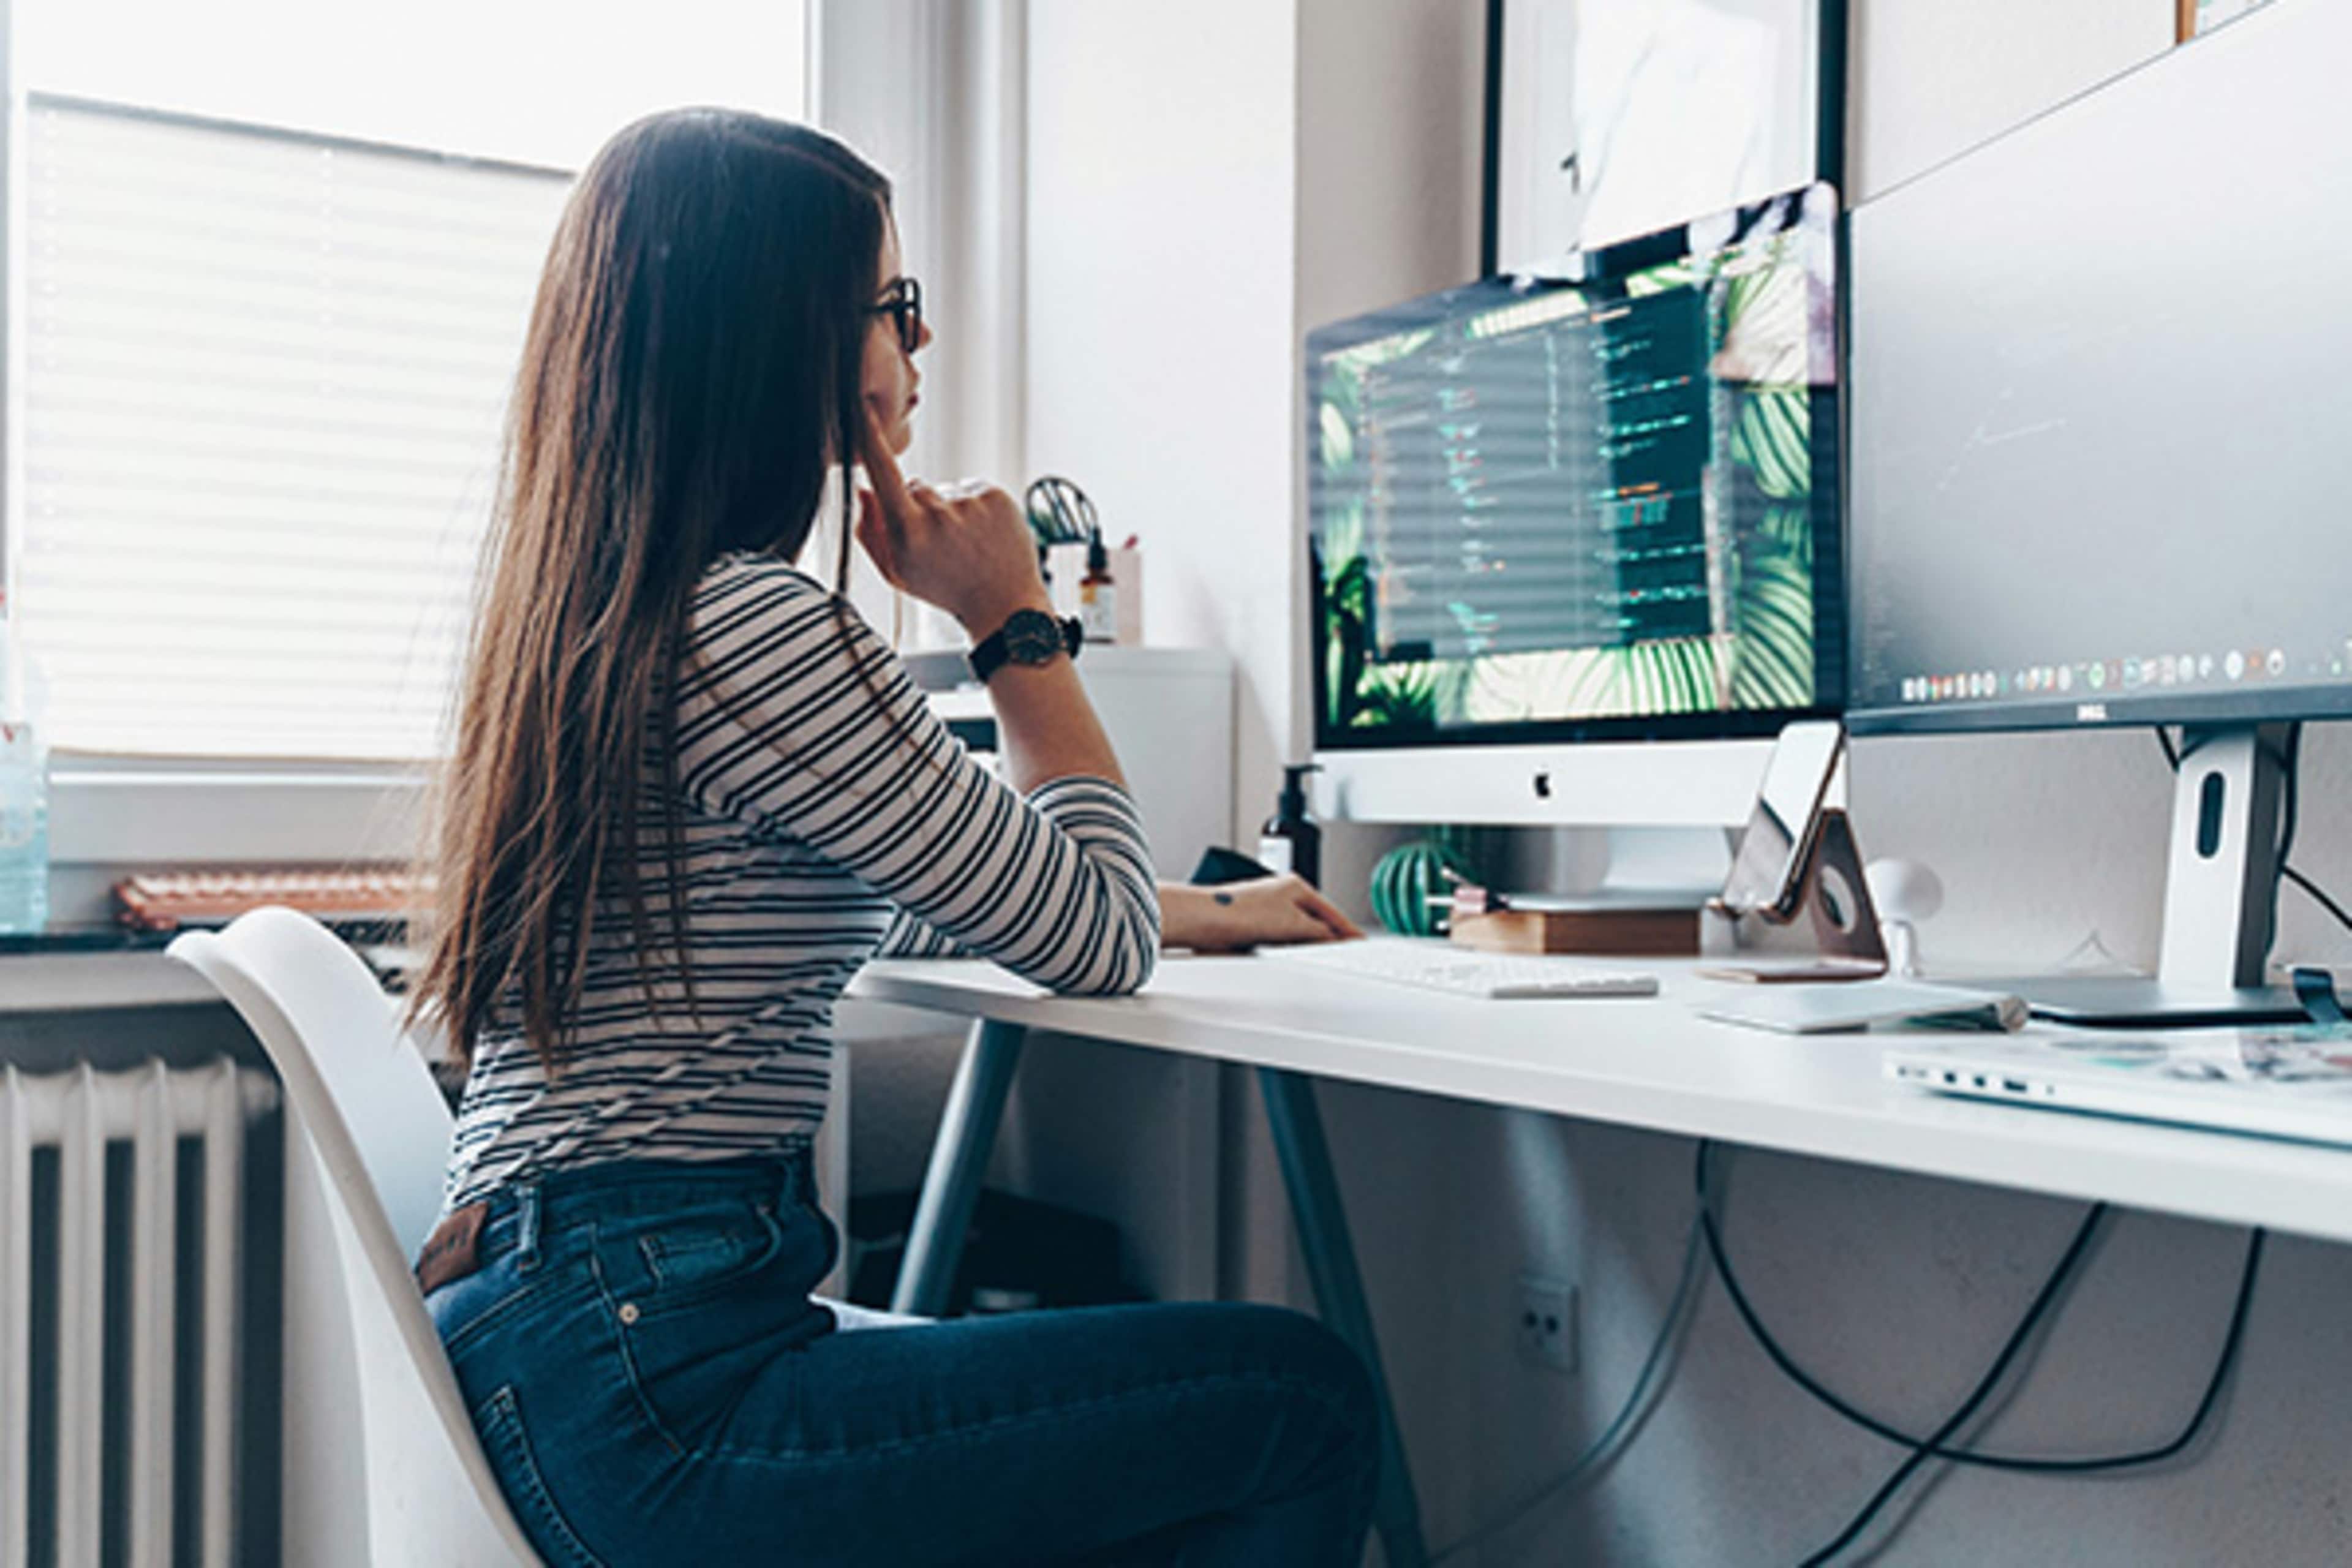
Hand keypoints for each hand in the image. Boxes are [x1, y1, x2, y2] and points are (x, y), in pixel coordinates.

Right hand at [855, 406, 1047, 635]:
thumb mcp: (898, 572)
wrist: (1005, 604)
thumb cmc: (946, 589)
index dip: (870, 439)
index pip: (883, 474)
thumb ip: (870, 532)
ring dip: (949, 509)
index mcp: (910, 532)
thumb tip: (862, 491)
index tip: (862, 410)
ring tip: (966, 543)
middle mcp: (940, 513)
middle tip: (939, 542)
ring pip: (944, 490)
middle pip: (915, 486)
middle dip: (919, 506)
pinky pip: (971, 488)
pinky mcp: (995, 494)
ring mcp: (970, 502)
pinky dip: (973, 506)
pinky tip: (981, 534)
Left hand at [1161, 875, 1363, 953]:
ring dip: (1307, 946)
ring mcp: (1268, 911)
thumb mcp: (1293, 925)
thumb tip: (1333, 939)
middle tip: (1343, 956)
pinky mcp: (1254, 927)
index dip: (1348, 930)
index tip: (1360, 943)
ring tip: (1318, 960)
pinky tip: (1290, 959)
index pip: (1331, 913)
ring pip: (1298, 933)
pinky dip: (1289, 950)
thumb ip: (1319, 933)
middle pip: (1315, 922)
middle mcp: (1282, 896)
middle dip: (1328, 938)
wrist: (1205, 920)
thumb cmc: (1241, 912)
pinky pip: (1281, 941)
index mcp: (1296, 887)